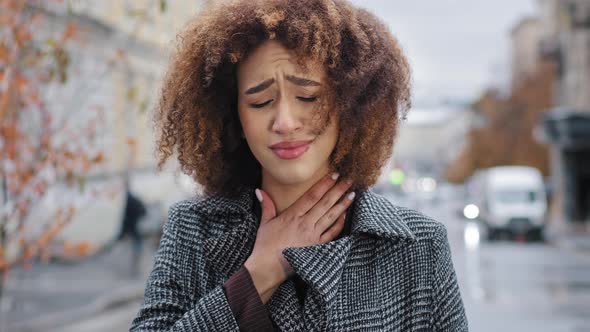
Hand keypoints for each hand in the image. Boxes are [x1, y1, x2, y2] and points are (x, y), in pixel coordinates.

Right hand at [244, 173, 354, 302]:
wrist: (268, 268)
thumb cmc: (264, 246)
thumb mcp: (264, 223)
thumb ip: (266, 205)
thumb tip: (259, 190)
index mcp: (292, 215)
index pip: (312, 196)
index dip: (324, 184)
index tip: (334, 175)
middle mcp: (305, 224)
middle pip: (325, 203)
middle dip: (338, 190)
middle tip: (349, 179)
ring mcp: (312, 236)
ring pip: (331, 217)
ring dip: (342, 204)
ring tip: (352, 194)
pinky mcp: (317, 247)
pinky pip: (331, 234)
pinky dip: (339, 224)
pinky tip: (345, 215)